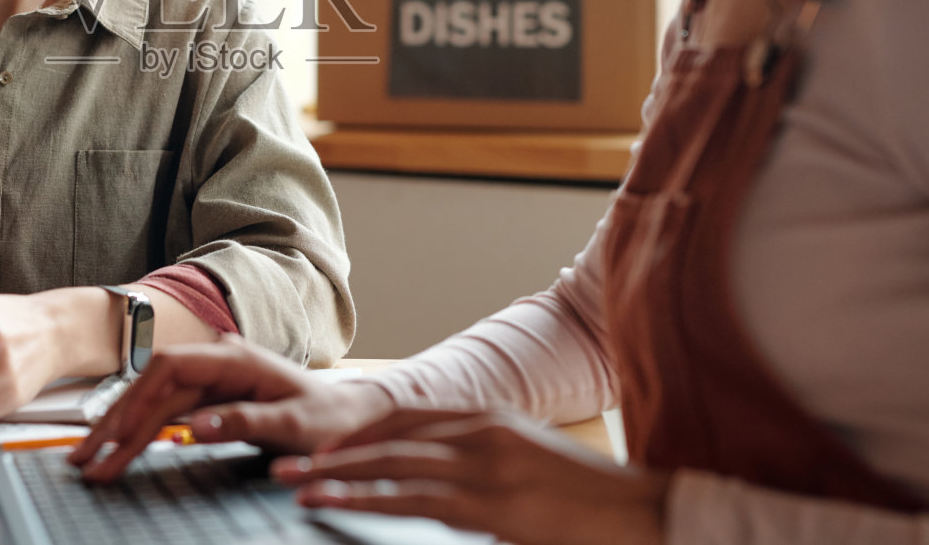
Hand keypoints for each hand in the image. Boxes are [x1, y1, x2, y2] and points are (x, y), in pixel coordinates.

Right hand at [70, 334, 394, 481]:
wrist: (351, 417)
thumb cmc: (329, 419)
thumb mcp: (295, 426)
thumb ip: (246, 423)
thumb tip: (196, 427)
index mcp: (236, 359)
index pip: (171, 368)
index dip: (139, 399)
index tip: (118, 433)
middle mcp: (219, 364)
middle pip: (154, 387)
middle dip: (118, 423)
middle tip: (87, 460)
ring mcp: (213, 381)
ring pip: (155, 403)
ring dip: (123, 432)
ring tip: (92, 462)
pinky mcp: (211, 400)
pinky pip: (167, 415)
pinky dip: (141, 435)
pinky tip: (118, 450)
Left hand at [271, 408, 669, 544]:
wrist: (646, 516)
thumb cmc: (589, 504)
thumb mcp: (528, 473)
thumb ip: (481, 471)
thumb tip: (441, 490)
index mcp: (490, 419)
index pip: (407, 413)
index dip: (359, 428)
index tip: (320, 444)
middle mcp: (483, 431)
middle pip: (389, 432)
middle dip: (333, 450)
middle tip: (282, 462)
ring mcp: (488, 465)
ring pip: (392, 462)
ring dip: (336, 474)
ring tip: (292, 484)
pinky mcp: (493, 504)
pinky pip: (416, 499)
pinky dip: (368, 499)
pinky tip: (336, 504)